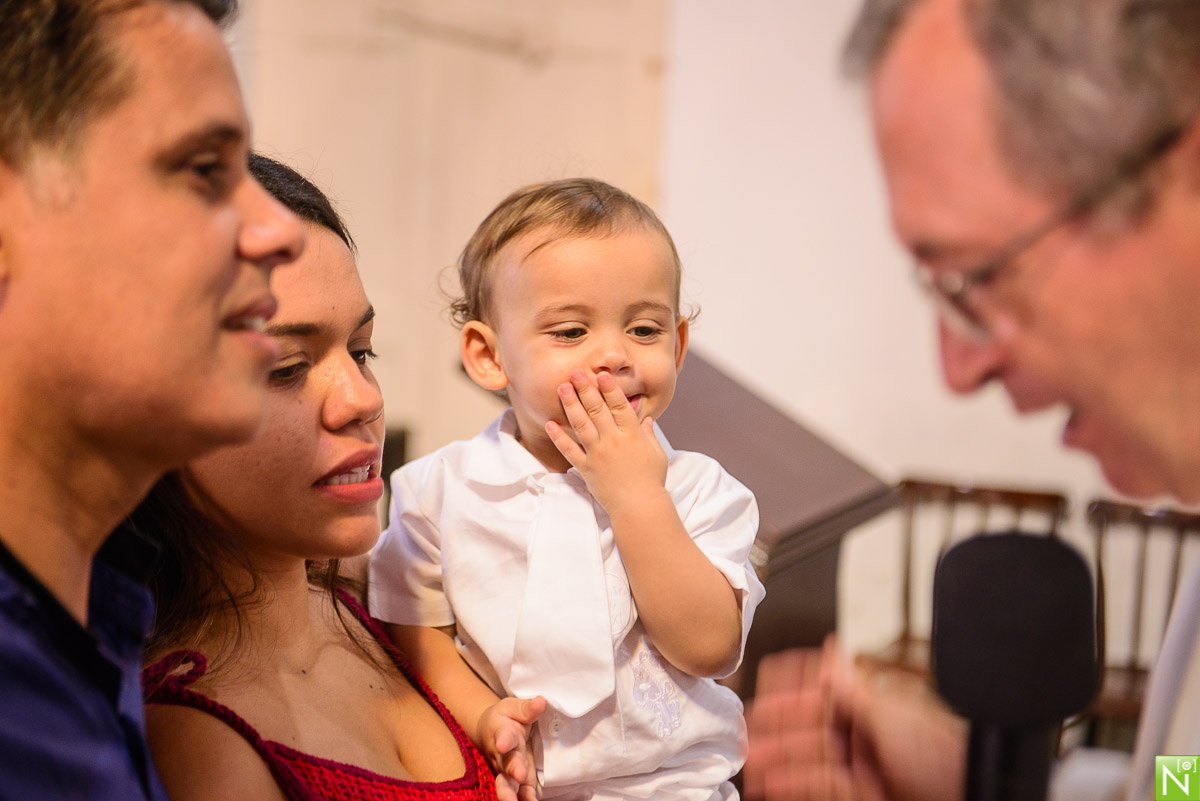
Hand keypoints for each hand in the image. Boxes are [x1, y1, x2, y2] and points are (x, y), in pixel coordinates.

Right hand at [478, 695, 545, 800]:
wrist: (488, 732)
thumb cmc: (504, 718)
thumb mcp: (513, 708)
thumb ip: (527, 708)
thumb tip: (542, 701)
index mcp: (503, 734)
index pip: (504, 737)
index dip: (503, 741)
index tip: (503, 744)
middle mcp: (504, 756)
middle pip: (506, 766)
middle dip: (512, 772)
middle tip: (519, 777)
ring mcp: (508, 770)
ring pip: (508, 785)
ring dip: (513, 795)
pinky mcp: (518, 781)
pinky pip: (521, 794)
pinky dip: (526, 800)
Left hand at [545, 369, 666, 514]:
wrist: (638, 507)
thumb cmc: (651, 481)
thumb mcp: (657, 454)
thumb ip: (649, 435)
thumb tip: (645, 419)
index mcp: (632, 435)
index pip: (619, 406)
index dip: (610, 389)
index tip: (601, 374)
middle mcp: (613, 441)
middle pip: (597, 410)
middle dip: (585, 389)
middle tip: (575, 373)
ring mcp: (598, 454)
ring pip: (581, 425)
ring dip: (571, 405)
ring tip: (562, 388)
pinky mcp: (586, 469)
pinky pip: (570, 450)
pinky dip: (559, 437)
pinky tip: (550, 423)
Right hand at [744, 637, 966, 800]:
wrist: (970, 788)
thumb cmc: (943, 751)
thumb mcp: (891, 712)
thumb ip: (852, 686)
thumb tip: (831, 650)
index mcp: (866, 703)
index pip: (819, 686)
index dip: (790, 682)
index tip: (764, 679)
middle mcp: (859, 731)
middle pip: (806, 725)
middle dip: (774, 725)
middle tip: (745, 727)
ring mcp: (858, 762)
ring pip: (807, 757)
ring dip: (778, 757)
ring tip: (751, 760)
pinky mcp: (859, 790)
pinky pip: (817, 784)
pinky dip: (793, 783)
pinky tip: (774, 783)